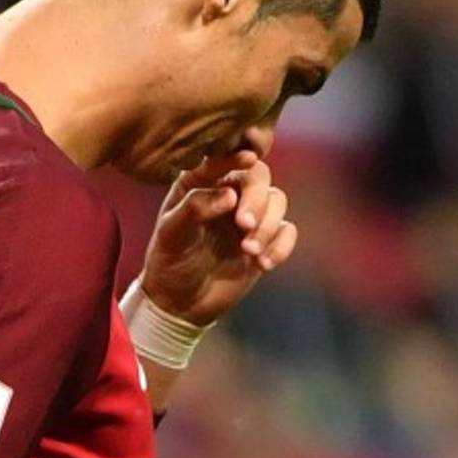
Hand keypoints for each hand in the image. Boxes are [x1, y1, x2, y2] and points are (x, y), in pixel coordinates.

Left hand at [139, 150, 297, 326]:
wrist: (182, 301)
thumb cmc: (170, 259)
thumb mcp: (172, 233)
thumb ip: (195, 208)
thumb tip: (229, 194)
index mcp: (201, 181)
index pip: (223, 158)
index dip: (236, 156)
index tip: (247, 158)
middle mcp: (228, 191)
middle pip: (258, 176)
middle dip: (256, 199)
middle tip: (244, 224)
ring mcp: (249, 214)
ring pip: (277, 200)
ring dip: (269, 224)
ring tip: (249, 250)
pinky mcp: (265, 238)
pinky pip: (287, 231)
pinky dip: (281, 245)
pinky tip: (263, 264)